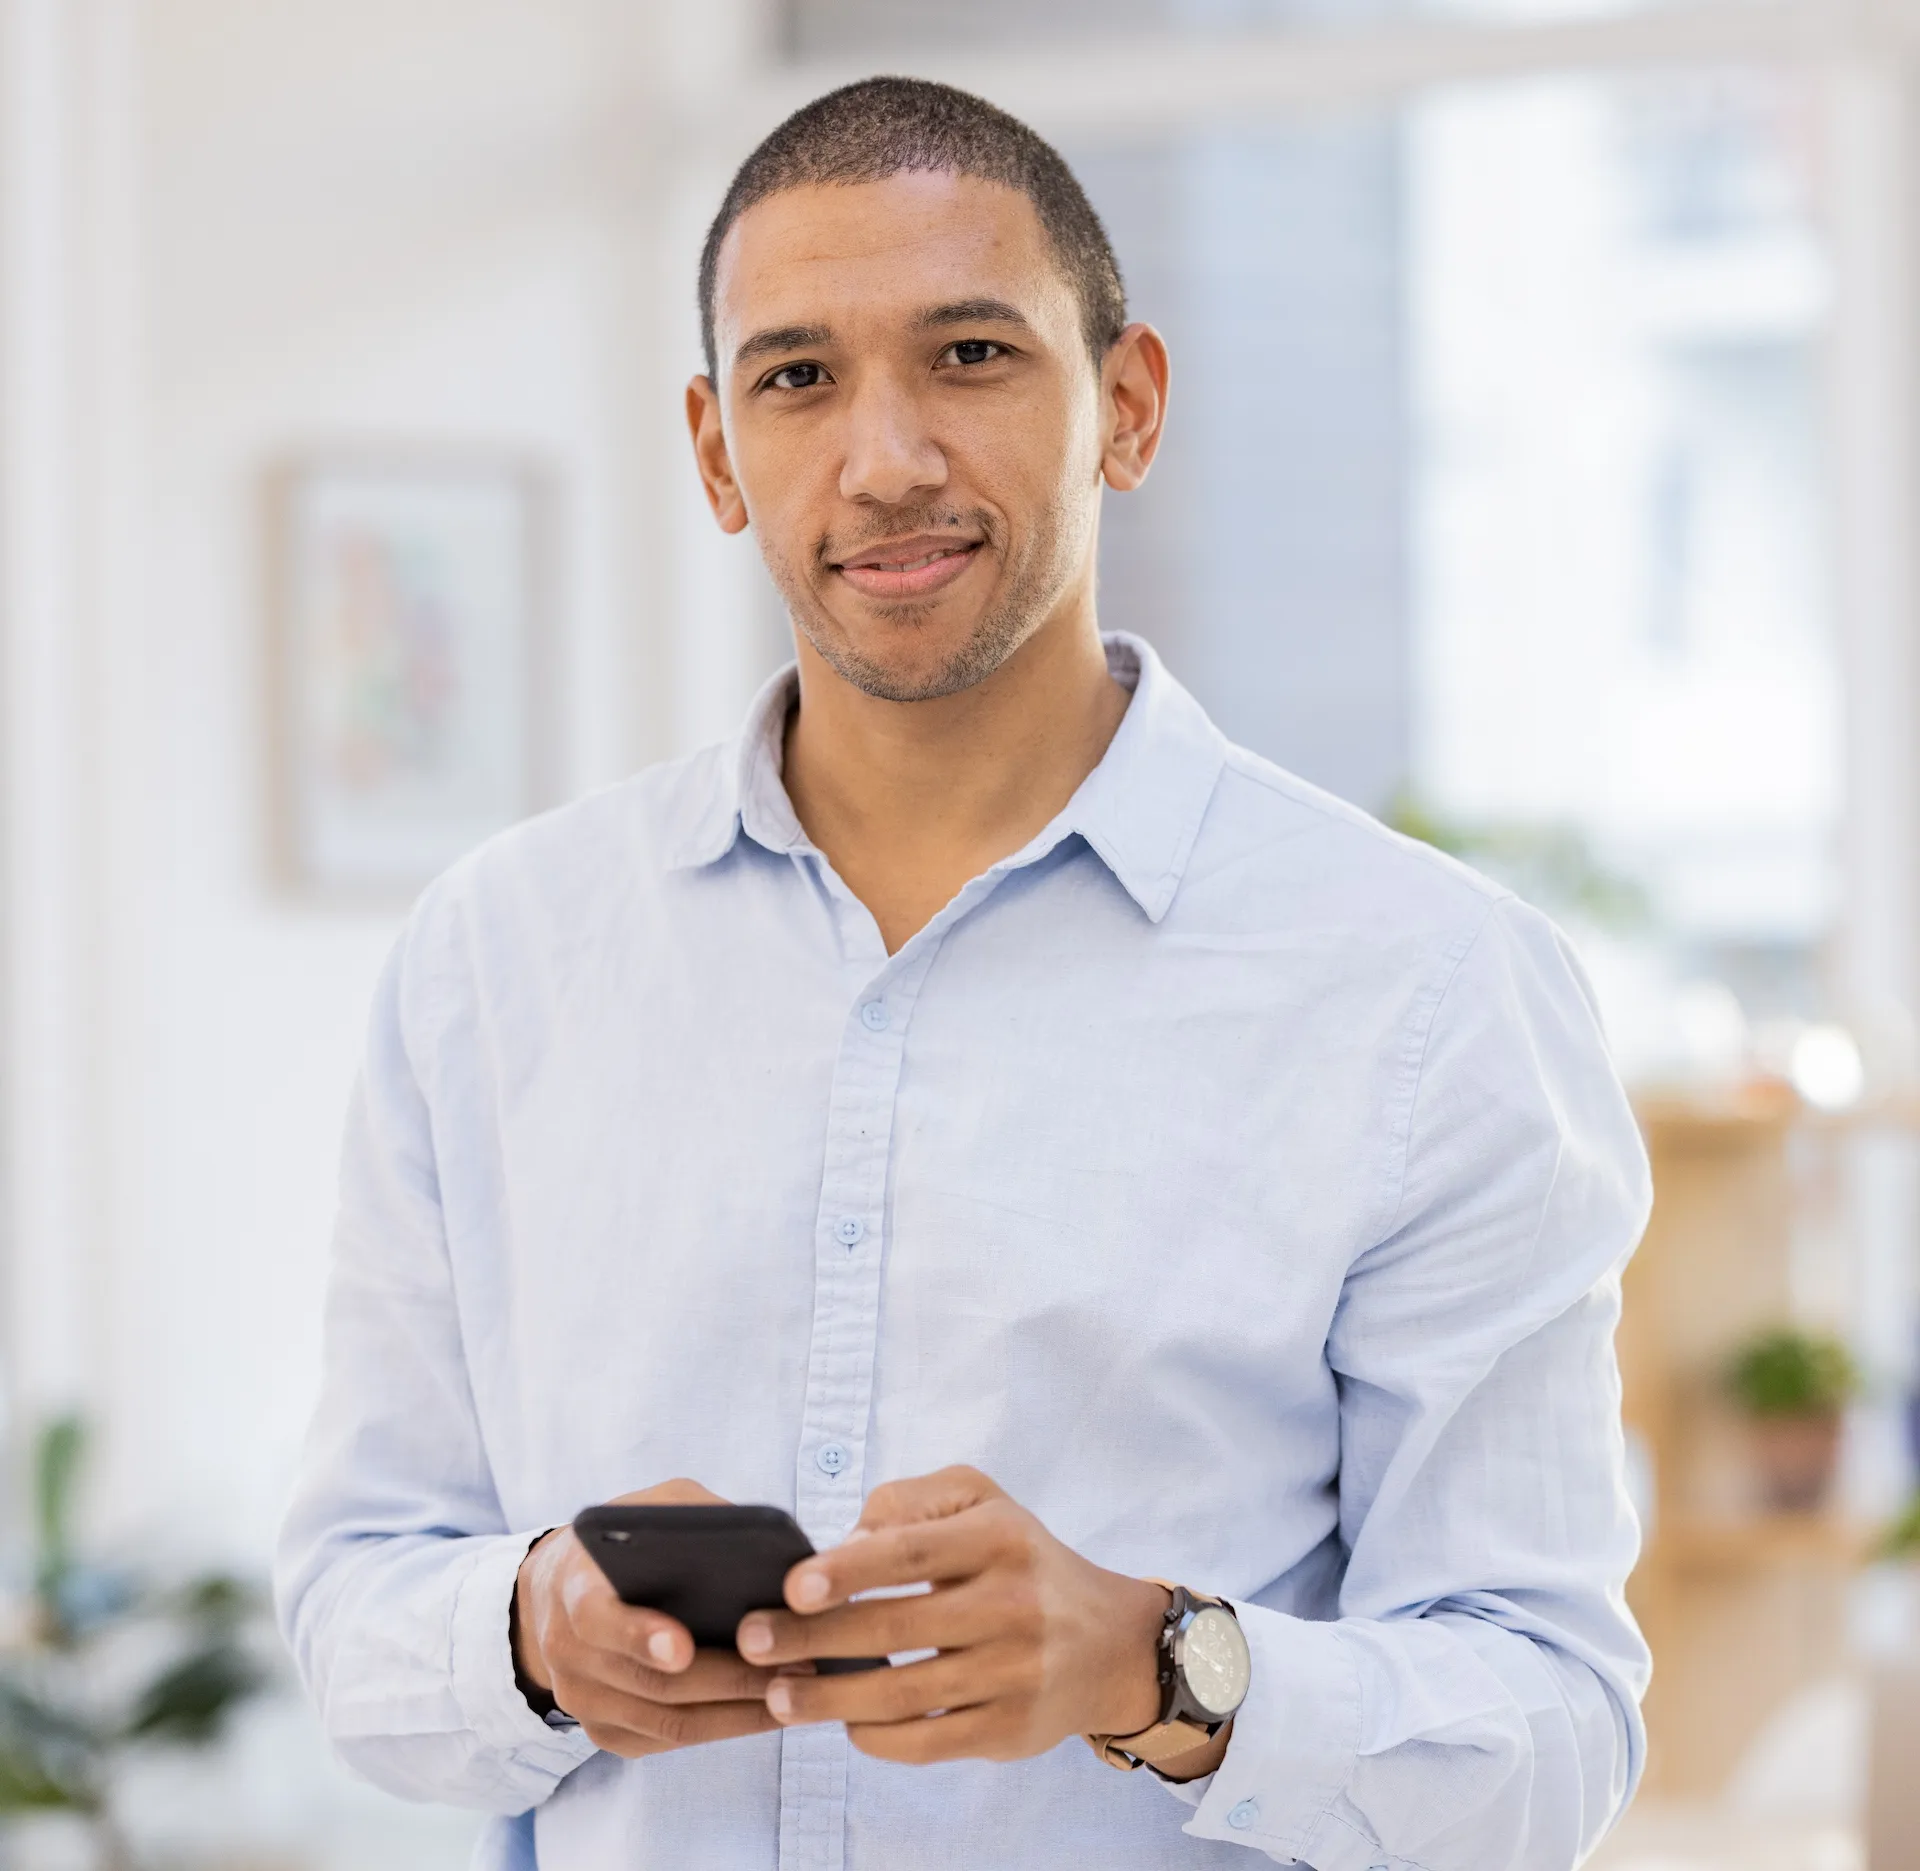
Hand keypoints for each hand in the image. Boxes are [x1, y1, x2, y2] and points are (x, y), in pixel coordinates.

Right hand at [513, 1478, 802, 1757]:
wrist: (562, 1590)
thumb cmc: (625, 1541)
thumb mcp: (650, 1508)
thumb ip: (692, 1516)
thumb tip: (760, 1541)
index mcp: (573, 1589)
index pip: (598, 1619)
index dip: (640, 1637)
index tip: (683, 1648)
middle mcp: (567, 1653)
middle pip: (649, 1684)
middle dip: (726, 1680)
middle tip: (792, 1665)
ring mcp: (582, 1700)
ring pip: (666, 1724)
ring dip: (737, 1713)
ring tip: (796, 1688)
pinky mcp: (603, 1732)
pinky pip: (667, 1742)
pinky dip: (721, 1729)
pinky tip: (767, 1708)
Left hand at [734, 1466, 1182, 1765]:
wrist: (1109, 1643)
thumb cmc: (1021, 1561)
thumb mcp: (981, 1502)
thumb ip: (909, 1502)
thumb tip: (844, 1543)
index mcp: (1001, 1539)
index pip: (910, 1552)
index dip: (847, 1570)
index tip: (792, 1586)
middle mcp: (1011, 1606)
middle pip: (894, 1629)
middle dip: (812, 1639)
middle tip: (752, 1642)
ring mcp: (1012, 1675)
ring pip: (902, 1695)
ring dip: (828, 1699)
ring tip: (777, 1695)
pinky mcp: (1009, 1732)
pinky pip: (927, 1742)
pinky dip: (876, 1737)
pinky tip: (843, 1723)